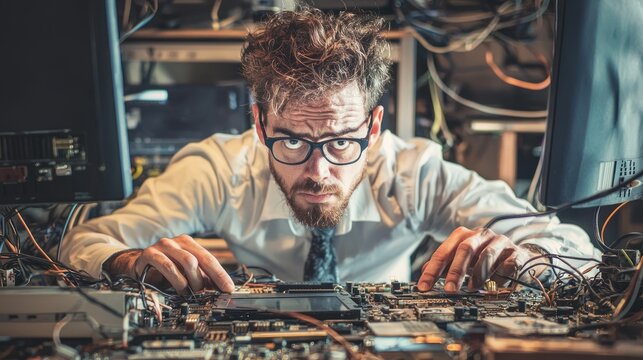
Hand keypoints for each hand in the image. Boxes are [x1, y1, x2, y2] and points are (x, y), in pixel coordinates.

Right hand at [107, 234, 234, 292]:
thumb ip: (200, 277)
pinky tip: (180, 288)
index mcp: (188, 244)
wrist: (135, 265)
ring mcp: (163, 246)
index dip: (221, 274)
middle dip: (210, 278)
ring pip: (187, 261)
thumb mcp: (184, 273)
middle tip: (211, 292)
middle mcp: (177, 242)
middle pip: (201, 258)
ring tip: (193, 291)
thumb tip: (218, 289)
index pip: (209, 259)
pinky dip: (177, 279)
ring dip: (193, 280)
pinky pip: (167, 265)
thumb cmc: (162, 269)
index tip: (229, 288)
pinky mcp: (149, 254)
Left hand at [417, 226, 541, 291]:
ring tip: (472, 288)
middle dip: (456, 270)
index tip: (424, 286)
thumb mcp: (463, 258)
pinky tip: (494, 285)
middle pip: (465, 249)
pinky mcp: (516, 252)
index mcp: (464, 235)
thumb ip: (445, 263)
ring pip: (487, 255)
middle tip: (449, 289)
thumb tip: (424, 272)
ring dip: (478, 274)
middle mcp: (481, 235)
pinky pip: (507, 264)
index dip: (432, 269)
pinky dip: (499, 276)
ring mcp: (500, 242)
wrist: (516, 254)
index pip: (444, 251)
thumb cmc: (484, 256)